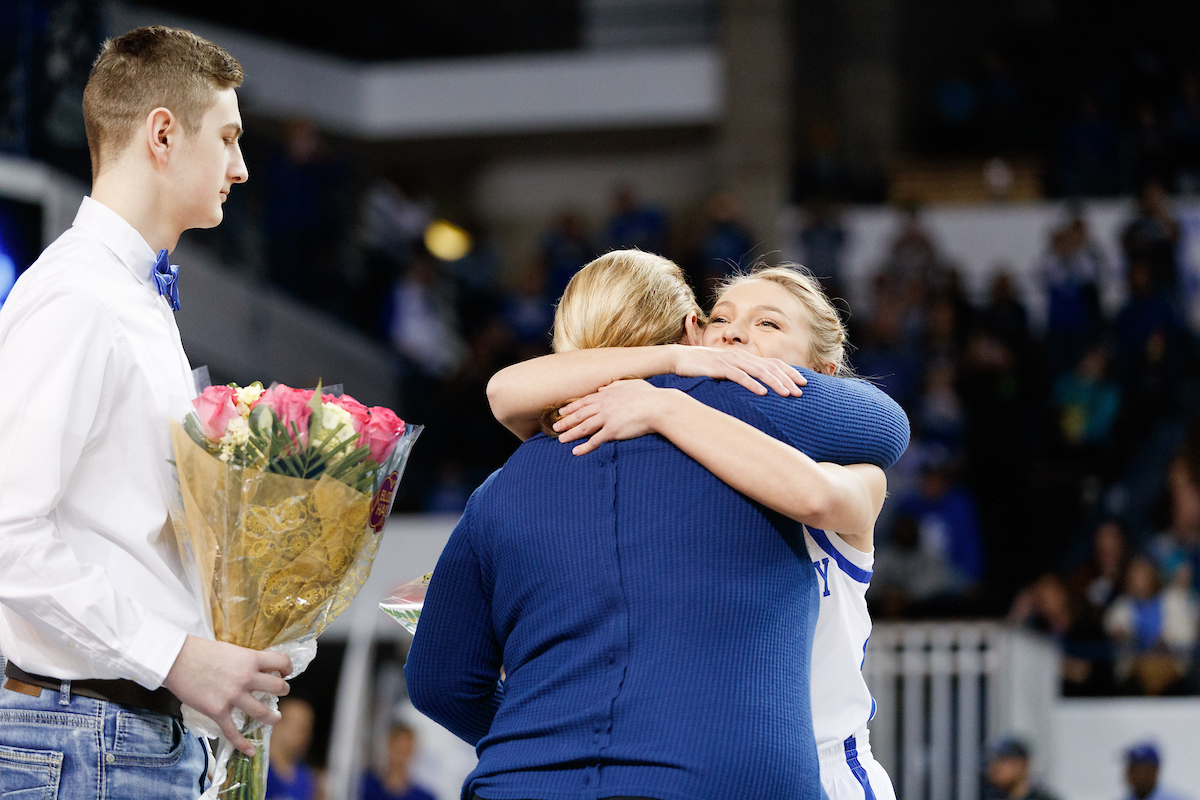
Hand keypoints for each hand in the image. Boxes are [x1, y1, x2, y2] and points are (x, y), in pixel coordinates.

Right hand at [163, 635, 291, 755]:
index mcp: (251, 659)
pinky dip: (243, 744)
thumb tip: (254, 667)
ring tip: (275, 718)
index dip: (287, 668)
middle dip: (283, 691)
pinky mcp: (218, 711)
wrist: (176, 660)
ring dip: (272, 717)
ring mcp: (233, 696)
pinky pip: (233, 732)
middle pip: (278, 688)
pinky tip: (251, 750)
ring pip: (263, 712)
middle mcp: (246, 678)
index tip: (285, 672)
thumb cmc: (200, 651)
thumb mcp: (230, 650)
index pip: (281, 662)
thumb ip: (244, 660)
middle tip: (280, 692)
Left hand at [554, 379, 671, 455]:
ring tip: (560, 439)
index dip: (572, 407)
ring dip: (571, 433)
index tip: (561, 411)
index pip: (585, 401)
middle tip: (555, 426)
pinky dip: (584, 447)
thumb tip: (604, 387)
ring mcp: (607, 417)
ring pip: (584, 426)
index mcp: (608, 394)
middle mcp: (604, 405)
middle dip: (566, 420)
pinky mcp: (613, 430)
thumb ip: (616, 385)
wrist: (659, 406)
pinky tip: (575, 452)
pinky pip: (595, 440)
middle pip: (580, 414)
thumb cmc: (650, 395)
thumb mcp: (631, 384)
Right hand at [670, 345, 804, 396]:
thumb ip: (741, 375)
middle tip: (800, 392)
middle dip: (788, 379)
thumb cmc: (703, 367)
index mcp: (745, 357)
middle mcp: (741, 356)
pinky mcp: (719, 367)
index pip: (773, 363)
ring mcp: (731, 360)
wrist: (679, 359)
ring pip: (759, 371)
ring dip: (775, 382)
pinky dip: (752, 384)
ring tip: (787, 393)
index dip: (790, 372)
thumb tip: (757, 387)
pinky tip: (763, 393)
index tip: (803, 383)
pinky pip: (739, 376)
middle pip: (770, 367)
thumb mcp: (726, 370)